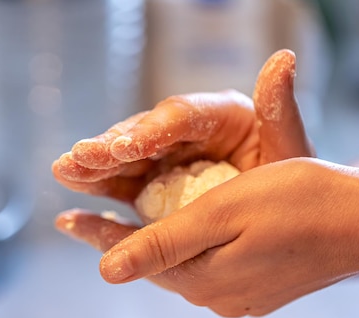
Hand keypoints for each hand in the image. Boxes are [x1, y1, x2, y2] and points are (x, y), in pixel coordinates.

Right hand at [52, 49, 313, 203]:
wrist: (287, 216)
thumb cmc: (293, 181)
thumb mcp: (290, 149)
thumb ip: (280, 111)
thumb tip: (283, 60)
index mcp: (222, 116)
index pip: (182, 117)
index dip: (153, 130)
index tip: (129, 146)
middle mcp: (188, 135)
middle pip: (144, 135)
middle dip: (111, 148)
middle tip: (81, 156)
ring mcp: (168, 160)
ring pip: (126, 160)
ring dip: (94, 165)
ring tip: (65, 169)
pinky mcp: (155, 186)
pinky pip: (124, 185)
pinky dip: (99, 188)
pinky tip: (73, 190)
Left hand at [57, 158, 358, 316]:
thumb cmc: (300, 203)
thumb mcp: (222, 213)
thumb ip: (165, 244)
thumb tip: (108, 270)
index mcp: (203, 276)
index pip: (135, 256)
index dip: (98, 234)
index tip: (64, 218)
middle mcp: (217, 294)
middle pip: (156, 265)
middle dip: (122, 240)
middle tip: (88, 218)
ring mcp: (241, 294)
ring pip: (183, 267)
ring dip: (156, 244)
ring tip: (128, 225)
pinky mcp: (259, 287)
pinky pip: (210, 268)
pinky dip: (190, 249)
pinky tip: (186, 235)